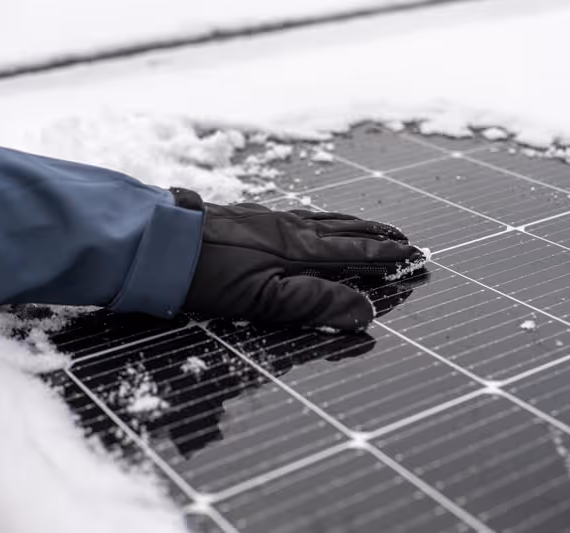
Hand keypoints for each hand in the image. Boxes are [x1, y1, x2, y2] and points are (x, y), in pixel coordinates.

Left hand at [172, 188, 427, 330]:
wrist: (156, 242)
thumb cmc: (206, 277)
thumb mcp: (262, 300)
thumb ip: (314, 304)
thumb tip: (365, 312)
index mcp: (297, 250)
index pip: (354, 255)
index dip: (385, 257)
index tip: (413, 255)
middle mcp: (288, 229)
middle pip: (343, 232)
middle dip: (376, 237)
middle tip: (404, 237)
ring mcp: (267, 219)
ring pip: (321, 220)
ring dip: (352, 225)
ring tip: (370, 226)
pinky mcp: (247, 217)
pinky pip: (298, 215)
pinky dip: (321, 219)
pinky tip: (312, 221)